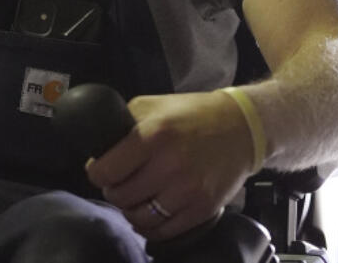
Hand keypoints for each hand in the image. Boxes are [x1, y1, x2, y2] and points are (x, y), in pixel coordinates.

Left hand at [85, 90, 254, 239]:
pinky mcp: (202, 209)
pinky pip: (164, 231)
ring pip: (139, 217)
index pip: (106, 170)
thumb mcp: (152, 105)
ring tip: (134, 197)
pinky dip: (150, 226)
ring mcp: (188, 191)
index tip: (99, 168)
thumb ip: (123, 123)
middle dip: (113, 190)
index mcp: (154, 136)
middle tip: (118, 182)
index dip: (96, 171)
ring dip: (130, 210)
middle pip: (120, 196)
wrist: (241, 128)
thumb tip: (98, 145)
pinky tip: (149, 213)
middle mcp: (170, 165)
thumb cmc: (192, 114)